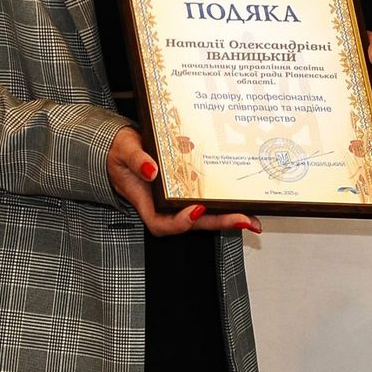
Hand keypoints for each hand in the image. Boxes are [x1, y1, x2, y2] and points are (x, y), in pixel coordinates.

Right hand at [107, 127, 258, 236]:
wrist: (123, 148)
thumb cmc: (121, 153)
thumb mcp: (124, 151)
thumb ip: (136, 160)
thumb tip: (151, 169)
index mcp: (146, 202)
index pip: (162, 223)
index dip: (180, 222)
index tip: (195, 209)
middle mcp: (165, 206)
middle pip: (193, 223)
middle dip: (218, 223)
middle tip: (242, 220)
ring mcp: (177, 200)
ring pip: (204, 215)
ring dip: (227, 217)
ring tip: (251, 218)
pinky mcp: (188, 189)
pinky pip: (207, 199)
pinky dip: (225, 202)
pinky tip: (243, 201)